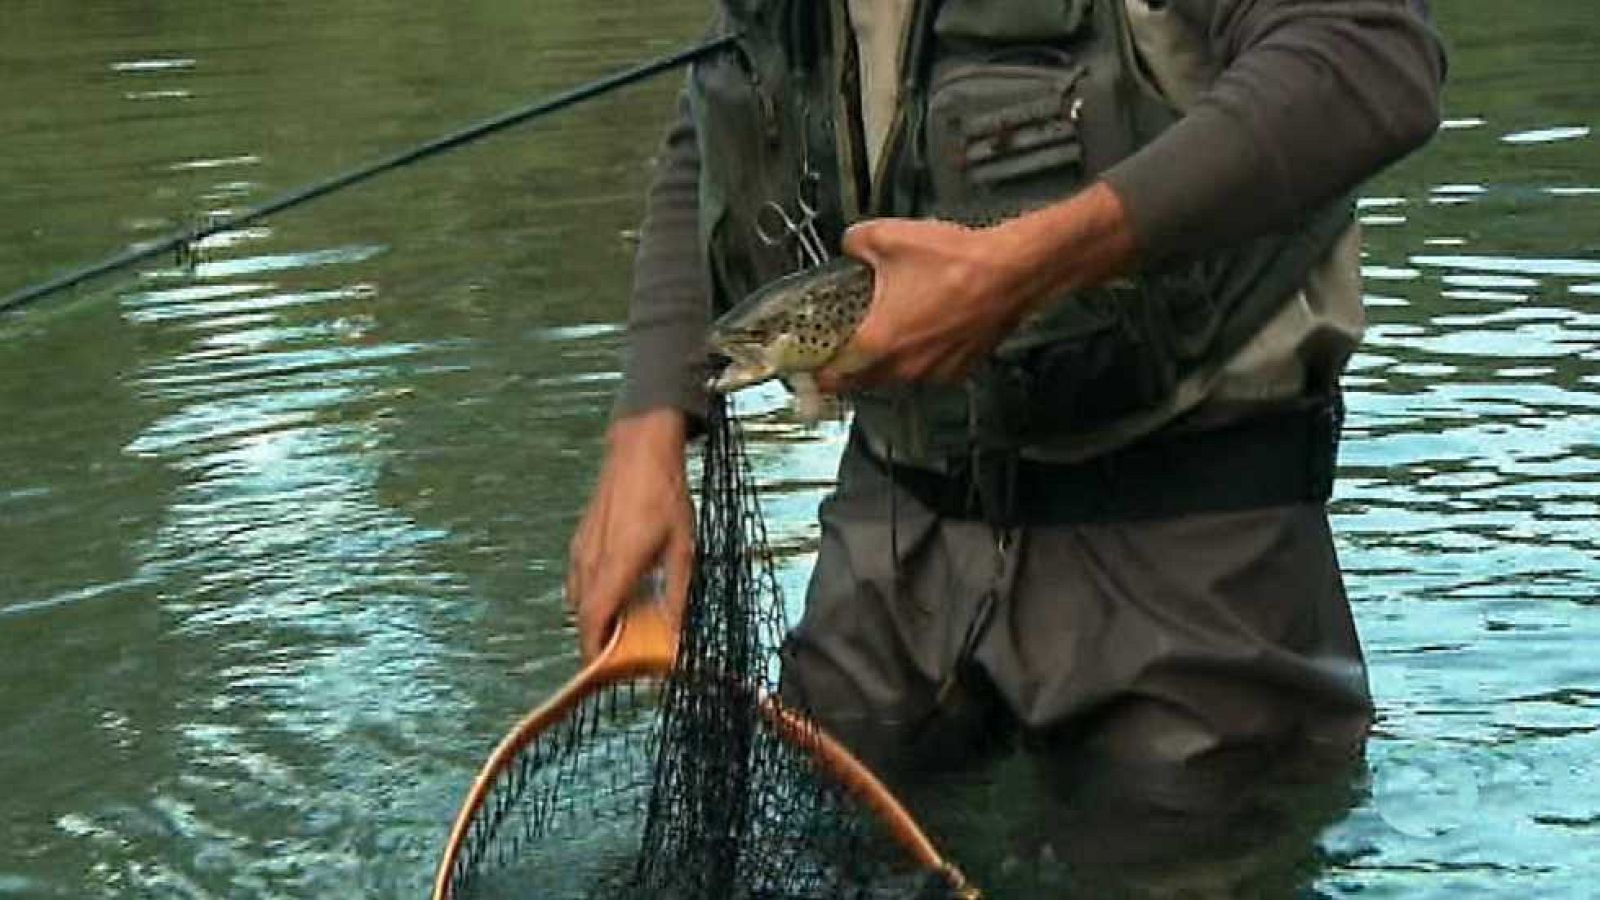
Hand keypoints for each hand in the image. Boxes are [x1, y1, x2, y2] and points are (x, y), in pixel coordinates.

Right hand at [566, 408, 693, 660]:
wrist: (639, 450)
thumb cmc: (666, 497)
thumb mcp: (684, 549)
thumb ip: (678, 595)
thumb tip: (677, 633)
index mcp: (616, 566)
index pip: (594, 622)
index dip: (596, 653)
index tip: (608, 673)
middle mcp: (590, 561)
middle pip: (583, 617)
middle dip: (599, 642)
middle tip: (625, 655)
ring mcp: (581, 549)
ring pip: (579, 600)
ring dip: (597, 620)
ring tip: (627, 627)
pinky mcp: (580, 540)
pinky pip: (580, 582)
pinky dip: (594, 599)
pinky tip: (620, 596)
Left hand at [813, 218, 1031, 392]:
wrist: (1012, 271)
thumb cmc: (958, 262)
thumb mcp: (889, 238)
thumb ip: (856, 242)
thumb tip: (850, 244)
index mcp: (880, 341)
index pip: (835, 377)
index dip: (819, 374)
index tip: (812, 369)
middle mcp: (907, 366)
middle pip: (865, 382)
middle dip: (852, 369)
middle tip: (845, 350)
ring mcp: (937, 371)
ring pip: (899, 379)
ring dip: (888, 364)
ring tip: (887, 336)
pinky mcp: (962, 368)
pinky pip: (930, 372)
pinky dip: (922, 358)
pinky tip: (924, 333)